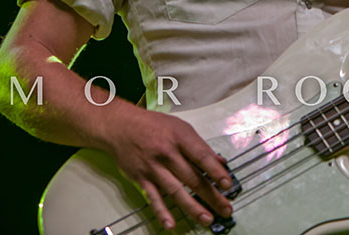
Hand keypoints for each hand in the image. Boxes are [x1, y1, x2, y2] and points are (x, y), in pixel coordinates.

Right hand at [104, 106, 233, 230]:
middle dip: (211, 195)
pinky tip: (171, 224)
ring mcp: (154, 167)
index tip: (228, 184)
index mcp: (180, 137)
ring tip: (207, 218)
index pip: (202, 156)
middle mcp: (167, 153)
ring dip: (192, 207)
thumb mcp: (180, 127)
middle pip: (192, 178)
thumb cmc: (152, 125)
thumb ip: (199, 146)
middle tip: (225, 208)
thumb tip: (219, 161)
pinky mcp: (141, 178)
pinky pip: (153, 197)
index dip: (216, 172)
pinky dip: (162, 212)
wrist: (120, 126)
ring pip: (176, 190)